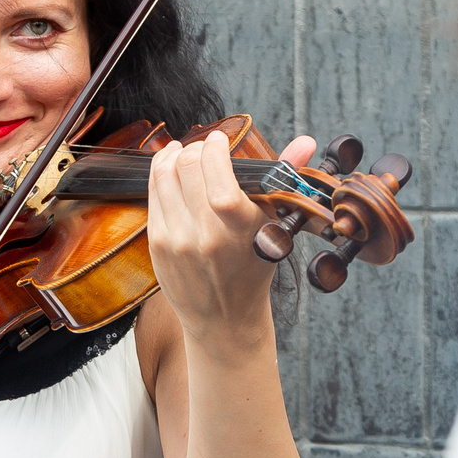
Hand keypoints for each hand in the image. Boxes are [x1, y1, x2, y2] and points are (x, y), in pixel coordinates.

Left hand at [146, 131, 318, 352]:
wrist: (224, 318)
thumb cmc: (253, 268)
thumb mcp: (275, 226)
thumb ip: (286, 177)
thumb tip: (305, 140)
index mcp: (239, 228)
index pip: (216, 172)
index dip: (214, 147)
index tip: (220, 139)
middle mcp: (205, 234)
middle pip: (187, 166)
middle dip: (195, 147)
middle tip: (204, 147)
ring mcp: (177, 240)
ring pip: (164, 175)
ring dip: (172, 155)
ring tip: (182, 151)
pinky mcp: (157, 244)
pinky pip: (153, 194)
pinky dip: (159, 174)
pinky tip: (169, 168)